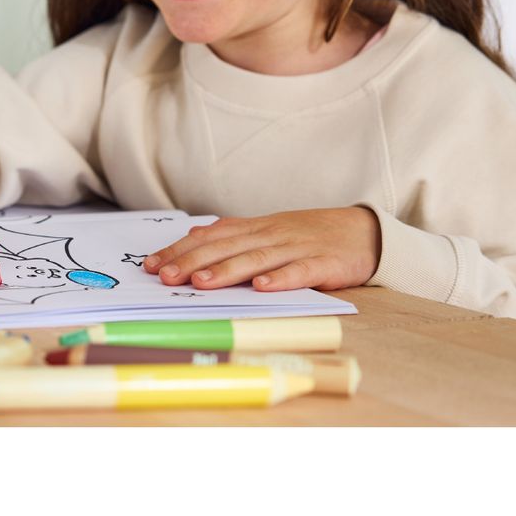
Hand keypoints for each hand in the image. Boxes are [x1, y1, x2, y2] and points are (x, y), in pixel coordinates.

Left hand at [142, 207, 381, 291]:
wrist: (364, 231)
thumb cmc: (310, 235)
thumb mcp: (269, 230)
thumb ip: (234, 234)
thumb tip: (195, 235)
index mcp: (256, 228)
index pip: (210, 237)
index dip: (180, 250)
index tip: (151, 265)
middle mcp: (271, 234)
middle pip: (226, 247)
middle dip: (192, 261)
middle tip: (164, 276)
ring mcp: (297, 247)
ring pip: (256, 259)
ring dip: (226, 270)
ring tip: (200, 282)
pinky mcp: (324, 263)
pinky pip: (300, 271)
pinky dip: (280, 279)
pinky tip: (262, 287)